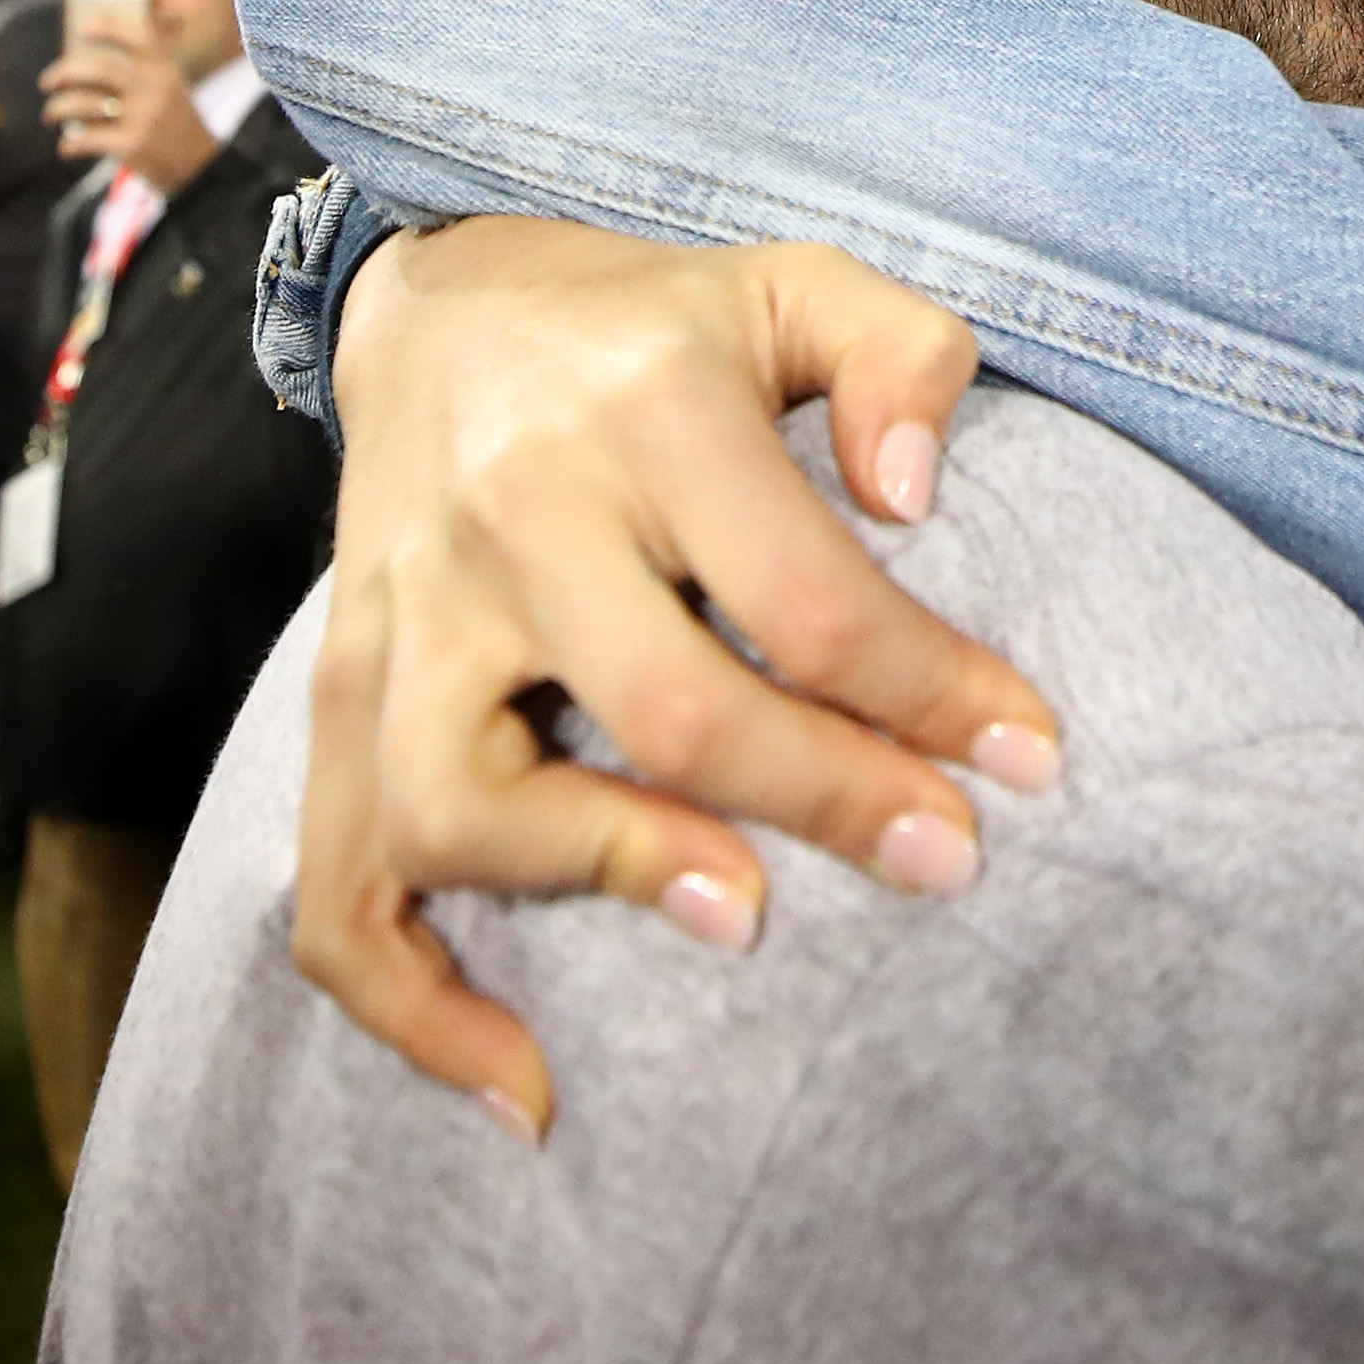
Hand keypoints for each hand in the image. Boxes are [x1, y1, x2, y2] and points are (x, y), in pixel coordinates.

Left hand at [43, 41, 219, 197]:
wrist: (200, 169)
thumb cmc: (178, 125)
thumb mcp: (174, 87)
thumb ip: (153, 63)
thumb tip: (121, 36)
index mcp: (165, 70)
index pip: (137, 38)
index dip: (107, 30)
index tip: (82, 32)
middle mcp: (155, 88)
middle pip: (99, 68)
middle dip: (64, 72)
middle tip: (46, 81)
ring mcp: (143, 117)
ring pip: (86, 103)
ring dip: (58, 108)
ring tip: (50, 114)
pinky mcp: (132, 145)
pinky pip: (88, 139)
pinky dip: (71, 144)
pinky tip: (66, 148)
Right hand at [288, 215, 1065, 1137]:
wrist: (442, 306)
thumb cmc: (656, 323)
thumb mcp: (796, 280)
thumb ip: (899, 352)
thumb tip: (917, 490)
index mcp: (642, 410)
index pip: (802, 594)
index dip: (930, 691)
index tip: (1025, 755)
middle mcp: (512, 513)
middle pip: (667, 708)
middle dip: (827, 800)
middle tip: (945, 858)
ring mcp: (407, 614)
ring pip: (465, 800)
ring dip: (608, 878)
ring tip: (748, 919)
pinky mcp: (346, 693)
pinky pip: (338, 883)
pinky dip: (412, 1005)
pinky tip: (525, 1083)